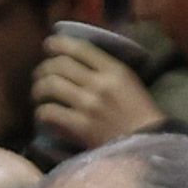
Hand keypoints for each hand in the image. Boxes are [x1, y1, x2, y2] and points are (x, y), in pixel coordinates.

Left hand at [33, 36, 164, 147]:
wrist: (149, 144)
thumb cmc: (140, 113)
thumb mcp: (129, 82)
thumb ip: (105, 70)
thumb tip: (74, 61)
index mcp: (115, 71)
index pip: (80, 48)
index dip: (58, 44)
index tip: (48, 46)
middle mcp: (100, 84)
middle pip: (59, 65)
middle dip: (43, 68)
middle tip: (41, 75)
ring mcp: (89, 106)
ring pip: (49, 85)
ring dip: (38, 89)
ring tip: (39, 95)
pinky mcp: (80, 127)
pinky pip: (49, 112)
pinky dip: (42, 112)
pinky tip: (44, 115)